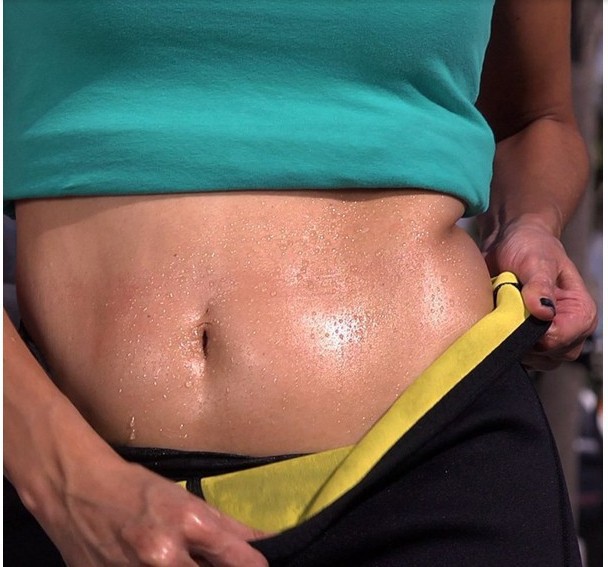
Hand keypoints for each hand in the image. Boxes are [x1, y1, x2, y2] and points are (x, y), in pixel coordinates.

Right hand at [43, 458, 268, 566]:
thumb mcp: (184, 499)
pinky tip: (156, 565)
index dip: (254, 566)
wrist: (77, 490)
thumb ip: (224, 526)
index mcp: (189, 524)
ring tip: (181, 561)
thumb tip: (260, 542)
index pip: (240, 560)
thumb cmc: (136, 488)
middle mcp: (166, 556)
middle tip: (215, 563)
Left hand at [482, 217, 596, 370]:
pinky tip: (494, 324)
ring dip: (511, 341)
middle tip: (503, 314)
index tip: (515, 316)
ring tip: (501, 314)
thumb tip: (544, 312)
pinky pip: (515, 355)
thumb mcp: (536, 260)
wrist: (510, 242)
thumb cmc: (530, 246)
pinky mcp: (525, 340)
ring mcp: (547, 338)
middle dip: (523, 340)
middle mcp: (569, 330)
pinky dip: (503, 344)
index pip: (562, 340)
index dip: (537, 334)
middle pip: (548, 356)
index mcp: (581, 312)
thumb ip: (539, 285)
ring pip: (531, 359)